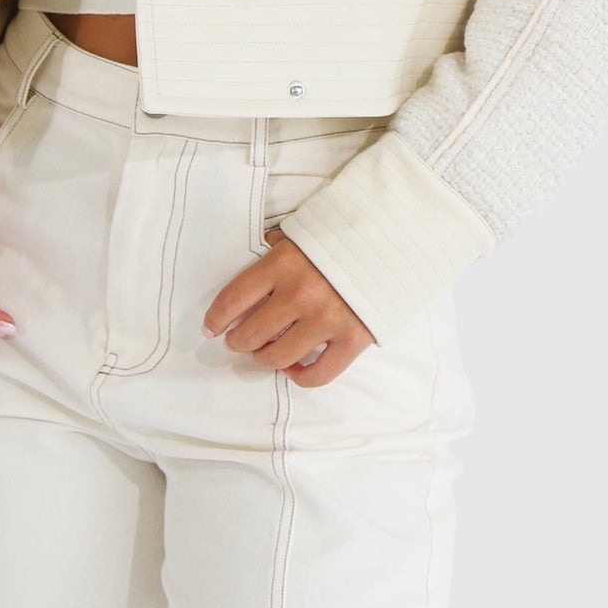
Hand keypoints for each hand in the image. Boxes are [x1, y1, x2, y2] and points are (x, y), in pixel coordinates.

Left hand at [202, 227, 376, 385]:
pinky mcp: (353, 340)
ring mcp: (328, 320)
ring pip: (276, 358)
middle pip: (250, 334)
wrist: (397, 239)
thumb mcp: (302, 231)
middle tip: (238, 339)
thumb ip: (276, 251)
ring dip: (264, 358)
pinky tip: (293, 366)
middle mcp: (301, 294)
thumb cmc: (343, 233)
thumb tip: (255, 270)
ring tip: (265, 350)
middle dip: (238, 341)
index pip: (233, 299)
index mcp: (284, 262)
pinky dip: (298, 376)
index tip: (210, 327)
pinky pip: (316, 376)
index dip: (216, 318)